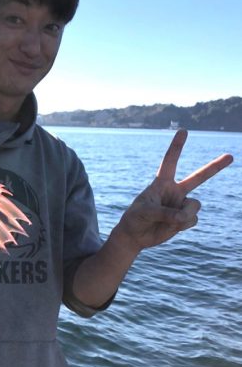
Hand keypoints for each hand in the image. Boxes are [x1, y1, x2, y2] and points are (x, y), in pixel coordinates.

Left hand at [116, 130, 232, 251]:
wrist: (136, 236)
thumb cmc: (135, 218)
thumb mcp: (145, 212)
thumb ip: (165, 213)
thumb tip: (184, 217)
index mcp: (161, 183)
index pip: (170, 161)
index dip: (177, 146)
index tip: (183, 131)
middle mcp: (174, 191)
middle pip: (199, 177)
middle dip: (215, 167)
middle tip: (231, 156)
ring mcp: (181, 205)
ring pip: (194, 206)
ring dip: (183, 215)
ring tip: (168, 220)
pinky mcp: (185, 219)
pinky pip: (192, 220)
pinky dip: (182, 225)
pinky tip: (170, 226)